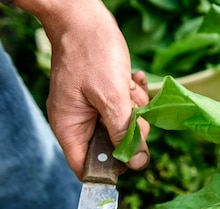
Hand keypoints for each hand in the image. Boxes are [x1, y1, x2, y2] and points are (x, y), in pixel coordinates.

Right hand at [16, 0, 149, 178]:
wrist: (85, 17)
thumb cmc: (92, 53)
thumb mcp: (111, 96)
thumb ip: (124, 132)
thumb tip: (138, 163)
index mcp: (70, 127)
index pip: (87, 167)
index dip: (112, 169)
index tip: (134, 158)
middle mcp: (79, 122)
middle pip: (112, 148)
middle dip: (129, 130)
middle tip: (132, 109)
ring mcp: (92, 109)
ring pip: (123, 127)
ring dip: (134, 108)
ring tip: (127, 86)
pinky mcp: (106, 97)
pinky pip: (126, 108)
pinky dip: (134, 96)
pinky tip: (133, 79)